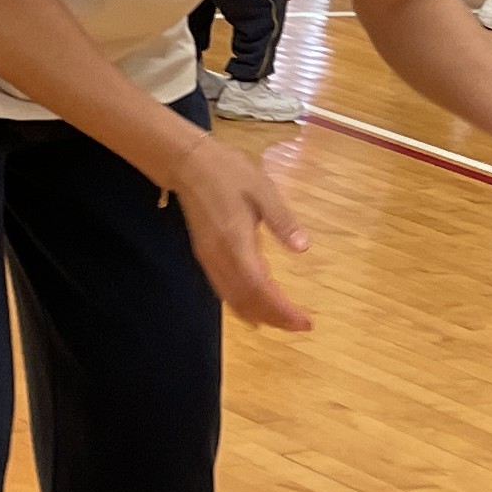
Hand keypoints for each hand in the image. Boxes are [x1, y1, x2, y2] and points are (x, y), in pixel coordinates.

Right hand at [166, 136, 311, 330]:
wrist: (188, 164)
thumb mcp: (263, 189)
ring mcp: (210, 259)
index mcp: (236, 241)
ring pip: (233, 299)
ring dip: (258, 315)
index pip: (260, 288)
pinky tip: (255, 310)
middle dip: (274, 318)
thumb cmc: (228, 172)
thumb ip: (282, 220)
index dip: (281, 310)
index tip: (304, 321)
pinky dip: (241, 305)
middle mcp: (220, 257)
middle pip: (247, 301)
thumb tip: (303, 248)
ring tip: (283, 323)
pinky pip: (224, 290)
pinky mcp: (206, 256)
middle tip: (300, 327)